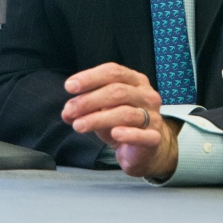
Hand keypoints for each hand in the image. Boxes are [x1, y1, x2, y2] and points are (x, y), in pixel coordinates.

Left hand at [62, 63, 180, 178]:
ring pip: (125, 113)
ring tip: (78, 125)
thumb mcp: (103, 111)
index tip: (69, 86)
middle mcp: (146, 95)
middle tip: (69, 110)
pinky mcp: (154, 139)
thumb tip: (67, 111)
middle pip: (118, 91)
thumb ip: (87, 107)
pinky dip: (128, 134)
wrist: (146, 150)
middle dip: (89, 100)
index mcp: (135, 81)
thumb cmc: (123, 124)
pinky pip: (142, 135)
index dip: (90, 77)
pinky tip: (114, 134)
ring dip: (97, 118)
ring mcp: (153, 117)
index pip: (113, 72)